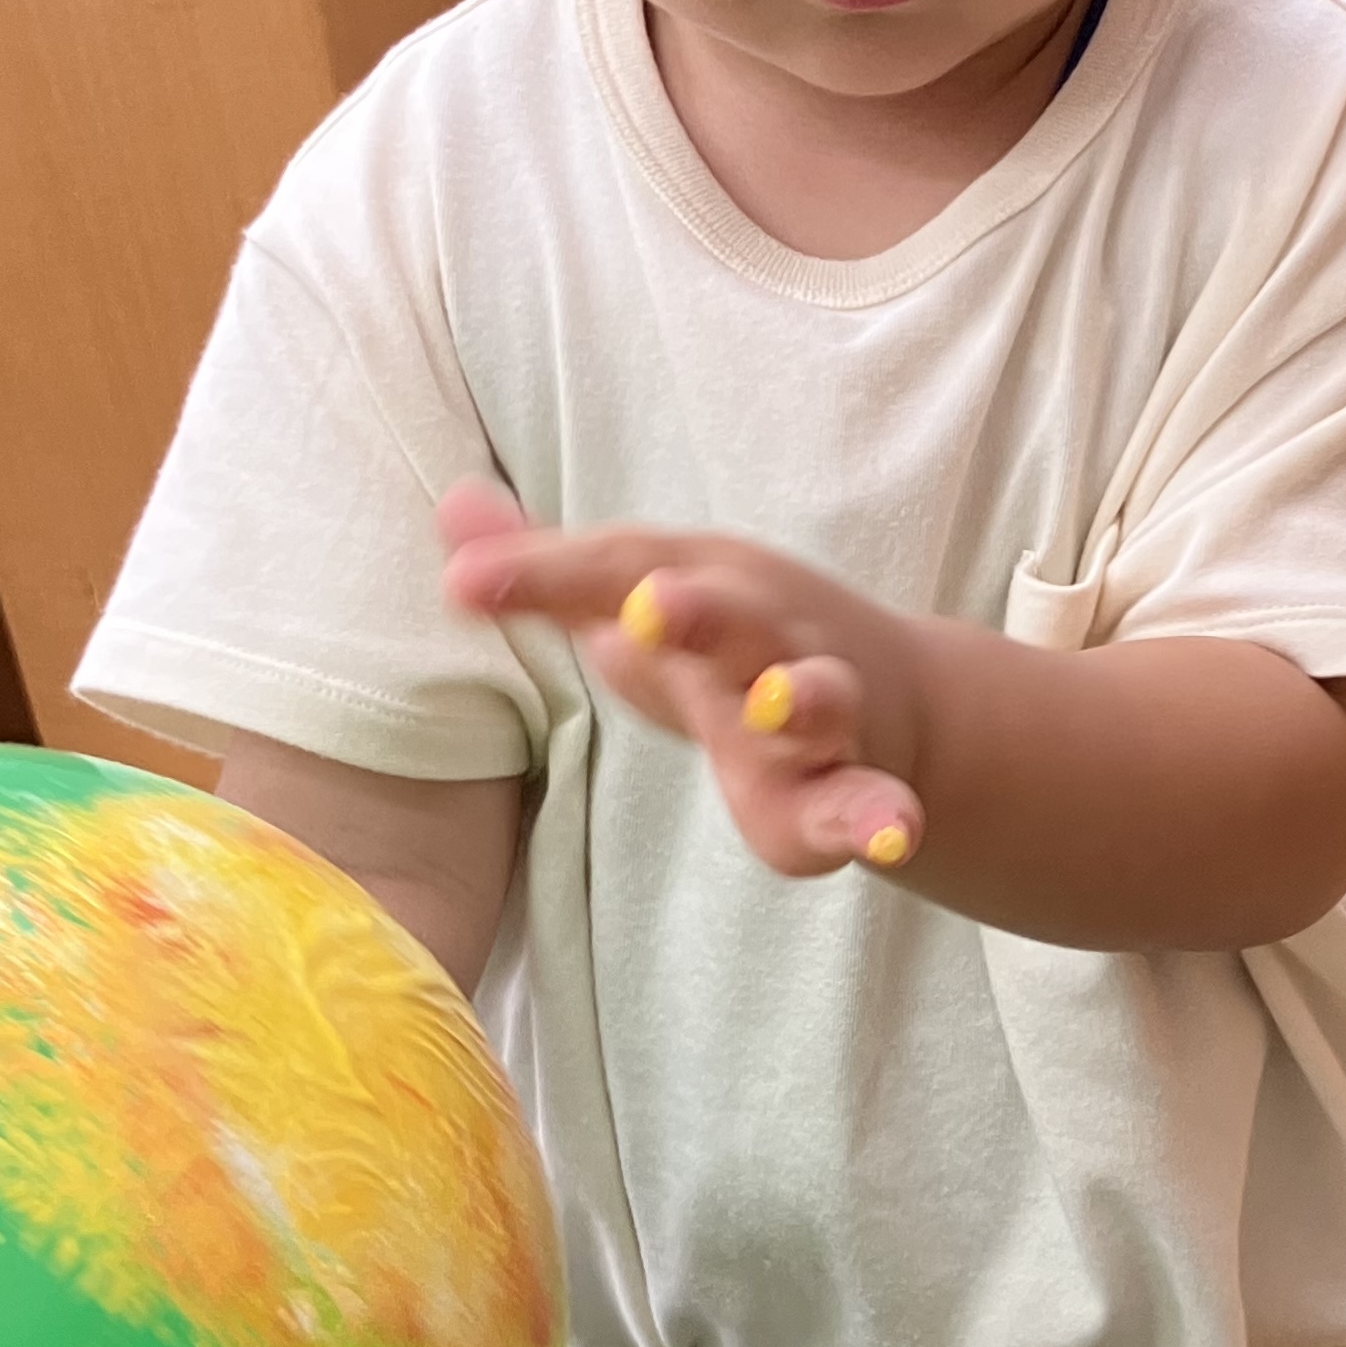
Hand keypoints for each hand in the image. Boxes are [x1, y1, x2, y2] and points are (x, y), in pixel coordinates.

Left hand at [439, 483, 926, 878]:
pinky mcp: (848, 787)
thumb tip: (452, 508)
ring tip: (777, 705)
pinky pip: (868, 802)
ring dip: (800, 700)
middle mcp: (761, 636)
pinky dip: (882, 817)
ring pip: (817, 701)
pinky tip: (893, 838)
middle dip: (695, 612)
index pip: (616, 571)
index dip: (545, 573)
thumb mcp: (641, 596)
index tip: (468, 582)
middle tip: (650, 607)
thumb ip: (549, 570)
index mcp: (698, 587)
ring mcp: (818, 709)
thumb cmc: (730, 646)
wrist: (884, 695)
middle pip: (730, 617)